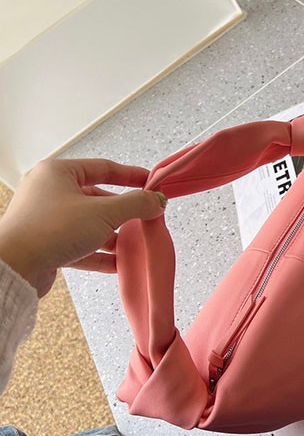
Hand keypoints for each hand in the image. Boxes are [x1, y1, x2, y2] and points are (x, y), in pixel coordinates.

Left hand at [0, 159, 166, 296]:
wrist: (15, 267)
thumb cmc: (51, 229)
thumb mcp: (103, 212)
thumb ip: (135, 204)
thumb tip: (157, 201)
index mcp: (58, 173)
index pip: (104, 168)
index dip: (131, 175)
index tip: (151, 183)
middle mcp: (50, 192)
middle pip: (98, 198)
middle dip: (124, 212)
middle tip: (145, 218)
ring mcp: (48, 219)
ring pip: (90, 224)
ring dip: (114, 235)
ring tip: (134, 243)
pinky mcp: (47, 244)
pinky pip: (81, 245)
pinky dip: (100, 254)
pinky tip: (118, 264)